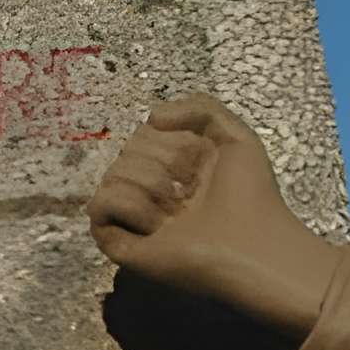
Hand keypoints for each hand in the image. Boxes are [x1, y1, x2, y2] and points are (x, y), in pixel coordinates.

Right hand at [87, 96, 341, 338]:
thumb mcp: (235, 136)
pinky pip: (99, 205)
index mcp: (170, 164)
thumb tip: (150, 118)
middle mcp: (146, 187)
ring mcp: (129, 216)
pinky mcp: (116, 241)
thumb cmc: (249, 195)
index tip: (203, 167)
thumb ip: (198, 107)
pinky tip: (154, 224)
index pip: (144, 132)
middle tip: (191, 195)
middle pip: (126, 150)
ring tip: (176, 214)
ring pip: (112, 174)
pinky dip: (127, 207)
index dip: (175, 143)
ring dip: (151, 189)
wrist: (250, 243)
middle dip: (164, 166)